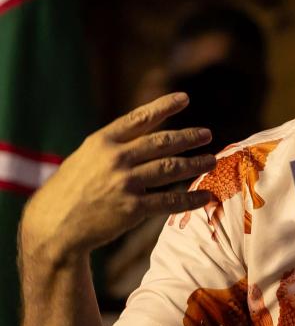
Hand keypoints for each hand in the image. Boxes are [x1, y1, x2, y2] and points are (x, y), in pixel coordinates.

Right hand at [21, 93, 215, 262]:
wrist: (51, 227)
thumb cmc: (68, 191)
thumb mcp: (84, 158)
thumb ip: (113, 147)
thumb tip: (146, 134)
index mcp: (101, 142)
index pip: (139, 118)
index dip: (164, 106)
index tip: (184, 98)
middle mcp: (115, 158)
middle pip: (162, 143)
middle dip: (188, 137)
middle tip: (207, 135)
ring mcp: (125, 183)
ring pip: (171, 169)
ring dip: (196, 164)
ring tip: (211, 160)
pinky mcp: (132, 208)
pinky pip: (170, 201)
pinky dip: (191, 199)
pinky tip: (206, 196)